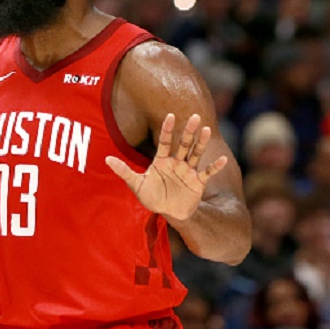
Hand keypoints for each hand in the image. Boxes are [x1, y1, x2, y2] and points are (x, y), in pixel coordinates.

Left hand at [106, 113, 226, 220]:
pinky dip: (215, 166)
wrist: (168, 212)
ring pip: (195, 153)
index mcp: (162, 160)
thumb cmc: (152, 197)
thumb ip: (124, 171)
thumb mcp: (136, 184)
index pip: (165, 141)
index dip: (168, 129)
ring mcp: (188, 171)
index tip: (170, 116)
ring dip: (201, 143)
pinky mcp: (197, 182)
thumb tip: (105, 159)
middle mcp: (176, 162)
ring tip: (207, 130)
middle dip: (188, 131)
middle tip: (194, 116)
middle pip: (183, 144)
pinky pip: (207, 172)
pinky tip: (223, 159)